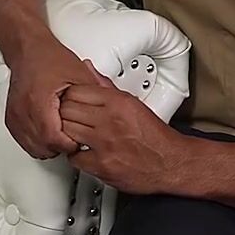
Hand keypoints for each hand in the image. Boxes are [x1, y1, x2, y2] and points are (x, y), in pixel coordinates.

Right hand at [5, 41, 108, 158]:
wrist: (28, 49)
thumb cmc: (49, 58)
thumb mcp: (79, 75)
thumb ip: (93, 96)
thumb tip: (104, 115)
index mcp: (39, 101)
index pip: (53, 138)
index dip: (69, 144)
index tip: (78, 140)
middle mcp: (23, 110)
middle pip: (42, 147)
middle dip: (60, 147)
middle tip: (72, 139)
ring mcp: (15, 116)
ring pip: (32, 147)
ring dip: (48, 147)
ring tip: (62, 136)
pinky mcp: (12, 118)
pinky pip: (23, 141)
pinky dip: (37, 142)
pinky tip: (48, 135)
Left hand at [57, 80, 184, 194]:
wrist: (171, 164)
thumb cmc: (155, 136)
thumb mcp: (132, 103)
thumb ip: (106, 86)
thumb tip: (88, 68)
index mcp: (117, 102)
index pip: (75, 91)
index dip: (68, 96)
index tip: (69, 101)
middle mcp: (110, 121)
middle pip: (66, 110)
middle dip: (64, 114)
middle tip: (68, 118)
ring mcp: (104, 143)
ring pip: (66, 131)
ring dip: (67, 133)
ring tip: (75, 133)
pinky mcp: (102, 165)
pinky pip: (73, 156)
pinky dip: (75, 154)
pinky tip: (82, 150)